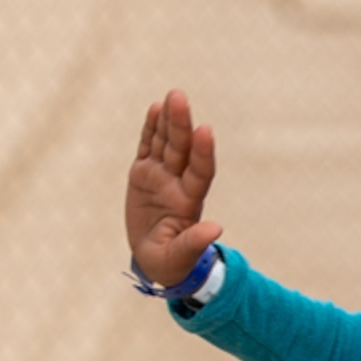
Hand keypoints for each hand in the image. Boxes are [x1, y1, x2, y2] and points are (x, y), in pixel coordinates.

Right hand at [124, 89, 223, 287]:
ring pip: (165, 143)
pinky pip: (148, 147)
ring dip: (168, 120)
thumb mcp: (178, 259)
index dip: (203, 152)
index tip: (205, 130)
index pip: (199, 171)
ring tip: (171, 96)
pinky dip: (150, 129)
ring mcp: (161, 176)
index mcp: (188, 202)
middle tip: (179, 97)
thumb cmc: (171, 263)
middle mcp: (177, 183)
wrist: (154, 258)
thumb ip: (194, 243)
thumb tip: (216, 229)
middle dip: (180, 124)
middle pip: (181, 149)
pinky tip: (154, 109)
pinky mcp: (143, 174)